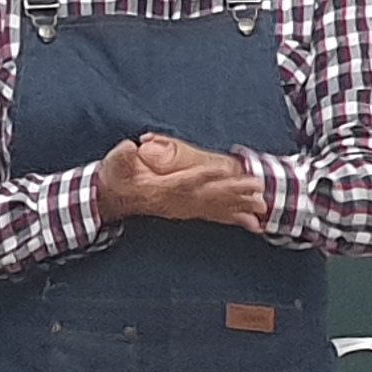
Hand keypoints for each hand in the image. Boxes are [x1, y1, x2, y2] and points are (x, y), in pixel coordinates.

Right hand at [103, 130, 271, 231]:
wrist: (110, 199)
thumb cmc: (114, 177)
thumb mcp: (114, 163)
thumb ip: (123, 157)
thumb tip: (132, 148)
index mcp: (158, 189)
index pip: (185, 182)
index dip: (203, 176)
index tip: (224, 170)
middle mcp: (174, 203)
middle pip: (207, 198)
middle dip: (232, 192)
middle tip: (256, 187)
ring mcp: (180, 209)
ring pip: (213, 209)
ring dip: (238, 207)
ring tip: (261, 205)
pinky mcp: (185, 211)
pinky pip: (211, 216)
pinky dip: (231, 218)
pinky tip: (249, 223)